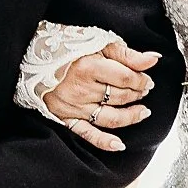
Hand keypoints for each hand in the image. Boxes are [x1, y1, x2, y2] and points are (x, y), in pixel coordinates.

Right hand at [43, 42, 160, 151]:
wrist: (32, 57)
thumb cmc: (66, 48)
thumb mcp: (97, 43)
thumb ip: (127, 54)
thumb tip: (154, 59)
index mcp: (89, 68)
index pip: (126, 79)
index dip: (142, 80)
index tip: (147, 79)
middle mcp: (82, 90)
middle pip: (120, 97)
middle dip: (137, 94)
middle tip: (144, 90)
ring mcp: (73, 107)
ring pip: (110, 117)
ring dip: (130, 116)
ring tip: (142, 112)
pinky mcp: (65, 118)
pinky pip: (88, 134)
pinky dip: (104, 142)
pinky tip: (119, 144)